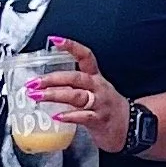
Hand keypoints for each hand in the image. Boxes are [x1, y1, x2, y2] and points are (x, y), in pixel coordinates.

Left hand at [37, 35, 131, 154]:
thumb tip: (45, 85)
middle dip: (53, 79)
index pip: (85, 56)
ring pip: (77, 96)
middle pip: (76, 78)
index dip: (71, 46)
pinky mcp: (100, 120)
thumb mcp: (94, 91)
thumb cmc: (107, 108)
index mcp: (96, 77)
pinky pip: (84, 116)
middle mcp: (98, 87)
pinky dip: (69, 116)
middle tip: (34, 82)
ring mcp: (100, 103)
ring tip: (38, 96)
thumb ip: (73, 87)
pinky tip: (57, 116)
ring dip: (55, 95)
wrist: (131, 127)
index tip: (55, 39)